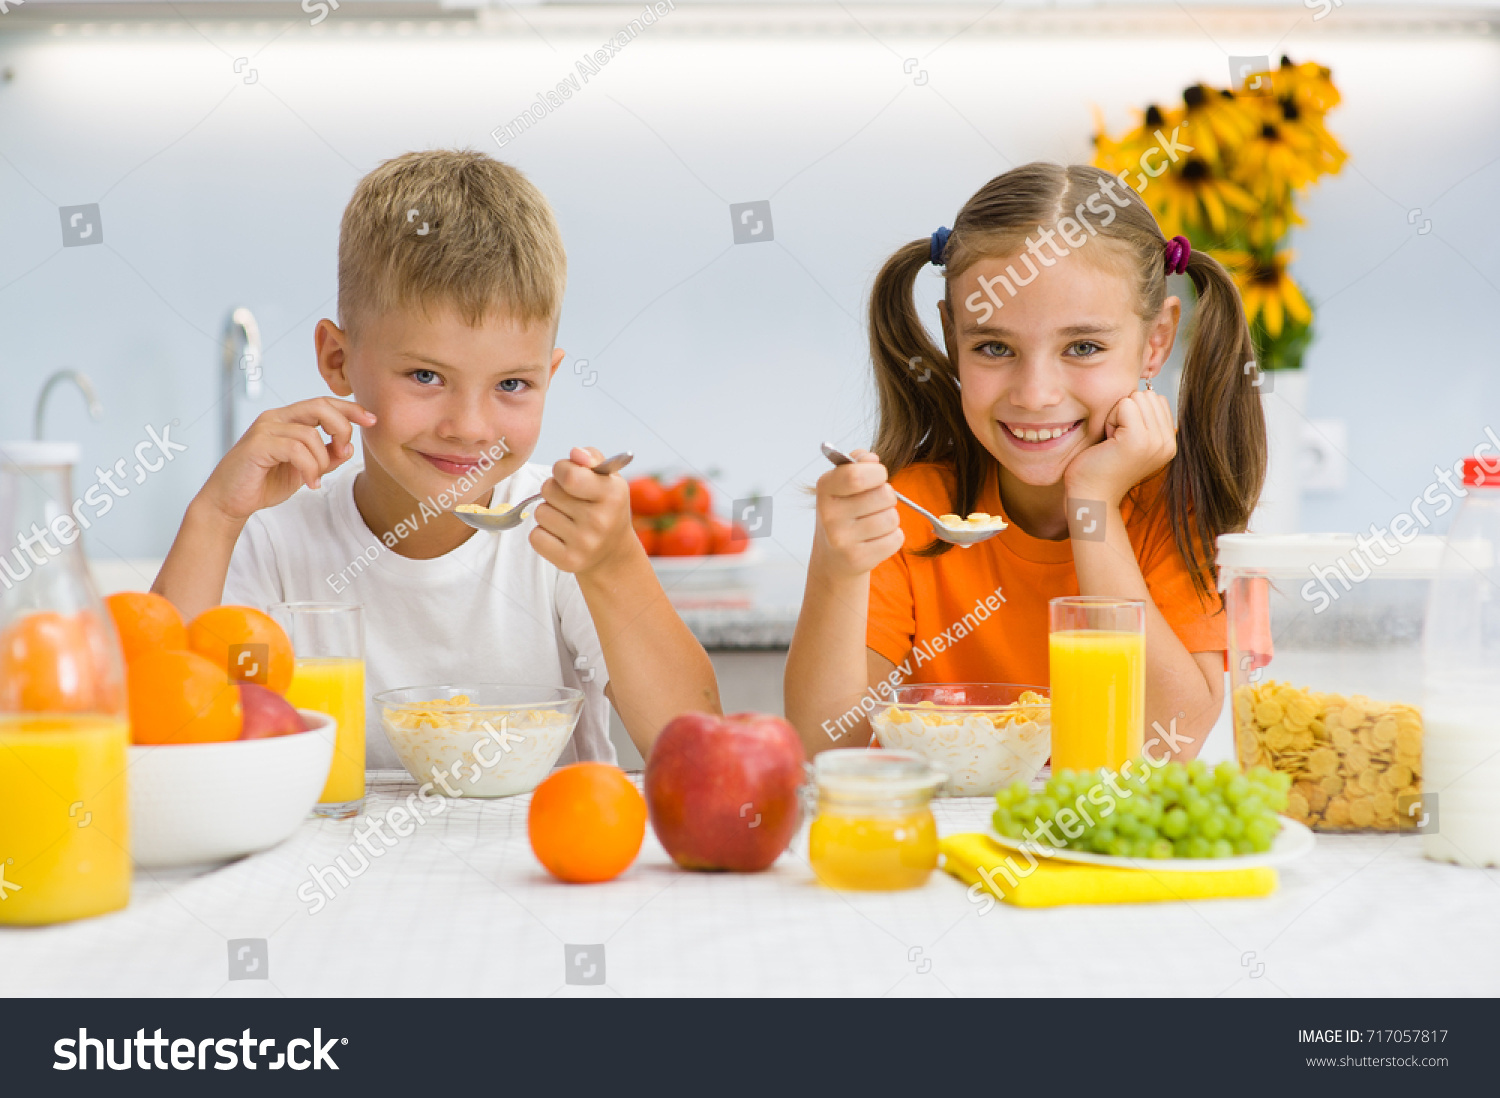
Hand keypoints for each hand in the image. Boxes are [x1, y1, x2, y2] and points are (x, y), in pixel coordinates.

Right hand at [196, 397, 373, 523]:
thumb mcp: (305, 470)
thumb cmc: (264, 483)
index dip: (350, 409)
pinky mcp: (257, 445)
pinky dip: (309, 468)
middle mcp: (276, 418)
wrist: (229, 501)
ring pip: (310, 434)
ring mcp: (265, 429)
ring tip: (315, 479)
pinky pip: (296, 450)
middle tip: (344, 450)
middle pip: (319, 406)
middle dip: (342, 427)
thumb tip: (348, 447)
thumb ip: (326, 458)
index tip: (372, 420)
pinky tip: (309, 483)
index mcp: (288, 420)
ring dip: (322, 460)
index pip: (324, 404)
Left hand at [530, 447, 636, 575]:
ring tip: (567, 519)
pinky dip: (543, 534)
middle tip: (570, 501)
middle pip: (548, 490)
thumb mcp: (607, 479)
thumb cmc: (604, 506)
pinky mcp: (569, 562)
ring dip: (549, 512)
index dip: (561, 470)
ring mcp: (585, 544)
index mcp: (613, 494)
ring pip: (540, 512)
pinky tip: (561, 536)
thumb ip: (591, 457)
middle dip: (554, 491)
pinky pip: (535, 536)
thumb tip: (575, 453)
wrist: (612, 553)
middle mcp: (601, 521)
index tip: (567, 476)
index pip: (568, 474)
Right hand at [813, 449, 904, 578]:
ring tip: (873, 524)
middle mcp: (829, 515)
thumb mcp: (841, 484)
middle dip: (887, 496)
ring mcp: (842, 540)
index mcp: (825, 489)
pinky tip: (875, 540)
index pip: (857, 475)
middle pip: (884, 495)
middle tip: (875, 504)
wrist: (831, 559)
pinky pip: (896, 539)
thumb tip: (871, 458)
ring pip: (891, 518)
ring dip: (889, 519)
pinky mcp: (858, 559)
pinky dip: (892, 538)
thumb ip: (856, 464)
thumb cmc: (843, 514)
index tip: (877, 477)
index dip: (877, 473)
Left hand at [1063, 389, 1175, 506]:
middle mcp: (1168, 442)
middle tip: (1114, 441)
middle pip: (1147, 395)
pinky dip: (1110, 419)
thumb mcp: (1127, 439)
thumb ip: (1142, 417)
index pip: (1156, 399)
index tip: (1120, 440)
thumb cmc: (1100, 467)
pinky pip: (1124, 404)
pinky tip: (1107, 442)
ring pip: (1136, 397)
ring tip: (1111, 443)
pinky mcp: (1138, 439)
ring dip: (1116, 415)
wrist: (1090, 497)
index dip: (1131, 413)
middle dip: (1124, 412)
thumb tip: (1145, 386)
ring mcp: (1156, 441)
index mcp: (1168, 442)